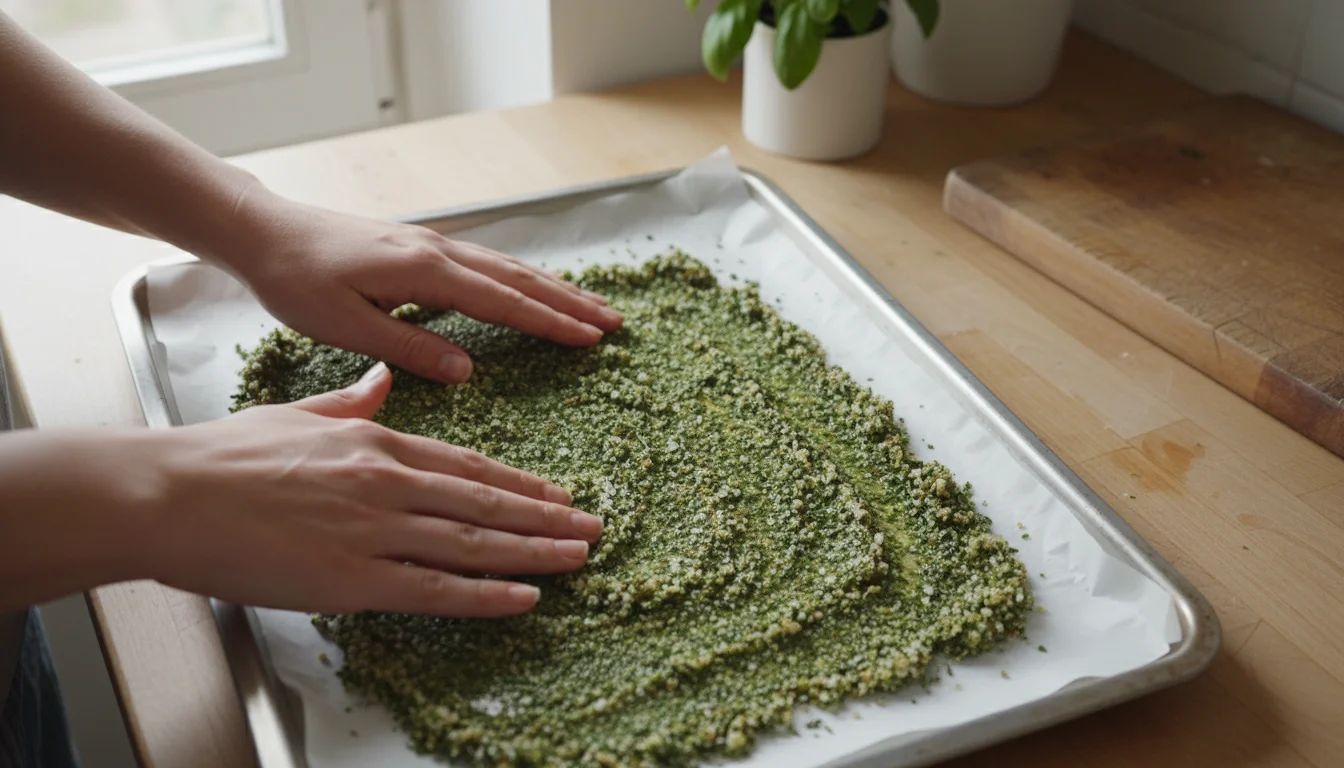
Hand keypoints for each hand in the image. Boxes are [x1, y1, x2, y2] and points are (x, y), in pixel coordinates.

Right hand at [140, 363, 600, 616]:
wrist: (168, 494)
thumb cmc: (223, 456)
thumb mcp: (297, 412)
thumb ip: (349, 401)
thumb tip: (383, 381)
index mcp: (375, 441)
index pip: (468, 466)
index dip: (519, 483)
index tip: (556, 494)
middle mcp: (388, 482)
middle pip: (485, 504)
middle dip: (546, 518)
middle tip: (591, 527)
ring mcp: (375, 530)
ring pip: (475, 544)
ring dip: (535, 552)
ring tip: (578, 556)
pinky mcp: (353, 578)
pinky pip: (436, 590)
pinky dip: (487, 595)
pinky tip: (525, 598)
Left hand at [216, 186, 623, 382]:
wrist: (264, 233)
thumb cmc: (297, 283)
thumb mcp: (346, 326)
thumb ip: (410, 348)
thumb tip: (469, 371)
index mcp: (425, 272)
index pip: (504, 303)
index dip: (551, 323)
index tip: (592, 339)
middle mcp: (439, 251)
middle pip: (520, 279)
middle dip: (571, 302)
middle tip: (615, 323)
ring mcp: (433, 245)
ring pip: (509, 268)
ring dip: (554, 289)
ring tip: (592, 306)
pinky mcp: (422, 247)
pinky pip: (488, 263)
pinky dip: (523, 279)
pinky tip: (534, 289)